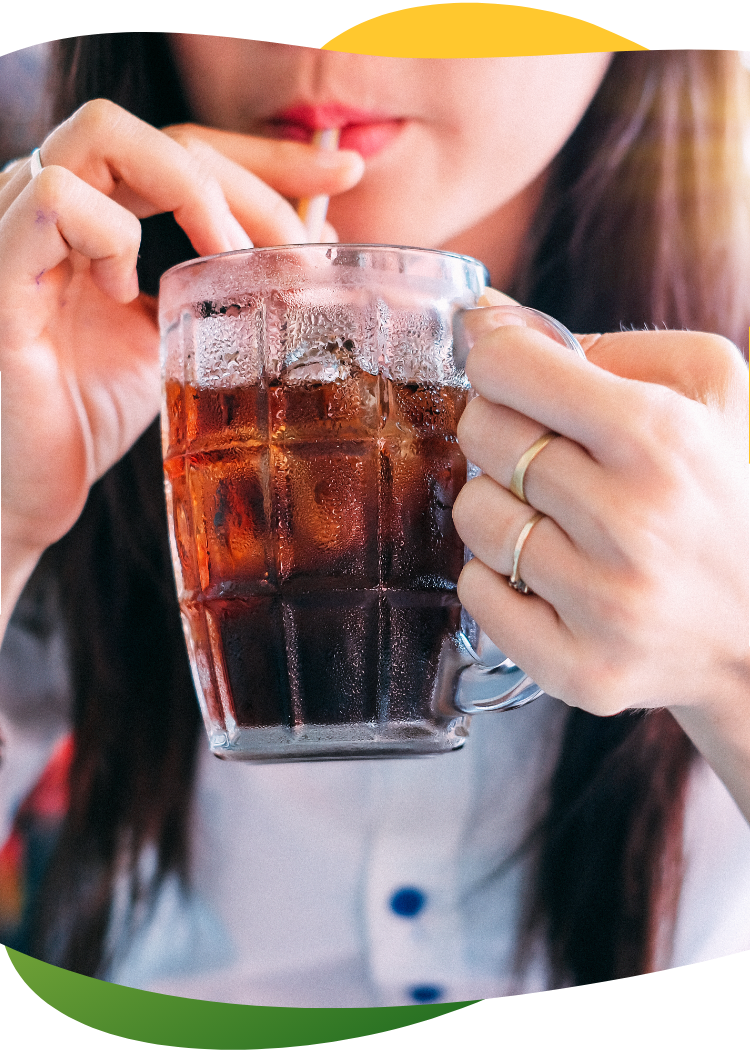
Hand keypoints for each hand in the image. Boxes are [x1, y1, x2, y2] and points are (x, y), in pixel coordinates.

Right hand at [0, 101, 363, 619]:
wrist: (29, 489)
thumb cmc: (89, 415)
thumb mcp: (177, 340)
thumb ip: (223, 285)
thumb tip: (309, 242)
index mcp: (95, 216)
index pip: (185, 148)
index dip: (266, 155)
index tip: (344, 172)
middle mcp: (50, 206)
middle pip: (161, 132)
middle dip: (253, 178)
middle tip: (300, 247)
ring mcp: (17, 231)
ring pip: (104, 136)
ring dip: (192, 193)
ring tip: (223, 264)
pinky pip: (56, 200)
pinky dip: (111, 235)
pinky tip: (124, 291)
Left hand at [452, 315, 748, 720]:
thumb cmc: (733, 491)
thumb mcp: (710, 389)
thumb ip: (602, 345)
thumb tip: (487, 318)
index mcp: (660, 437)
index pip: (507, 367)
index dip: (498, 361)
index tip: (511, 371)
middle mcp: (630, 522)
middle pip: (482, 435)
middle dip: (501, 430)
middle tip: (546, 451)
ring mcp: (604, 604)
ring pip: (474, 516)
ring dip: (500, 506)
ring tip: (556, 516)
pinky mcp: (582, 668)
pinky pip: (477, 595)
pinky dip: (498, 577)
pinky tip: (549, 572)